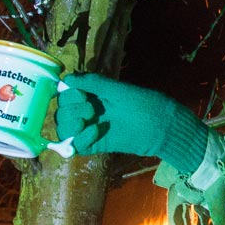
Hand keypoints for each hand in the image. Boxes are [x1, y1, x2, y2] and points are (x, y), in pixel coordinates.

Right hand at [56, 73, 208, 174]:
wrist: (162, 127)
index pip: (65, 95)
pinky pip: (75, 146)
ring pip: (65, 129)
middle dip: (70, 109)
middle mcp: (89, 111)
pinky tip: (95, 132)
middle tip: (90, 109)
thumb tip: (66, 79)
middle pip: (62, 112)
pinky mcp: (97, 144)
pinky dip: (80, 139)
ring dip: (70, 125)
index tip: (82, 94)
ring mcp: (91, 128)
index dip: (67, 95)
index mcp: (94, 95)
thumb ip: (94, 83)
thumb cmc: (144, 104)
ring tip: (87, 121)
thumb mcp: (118, 90)